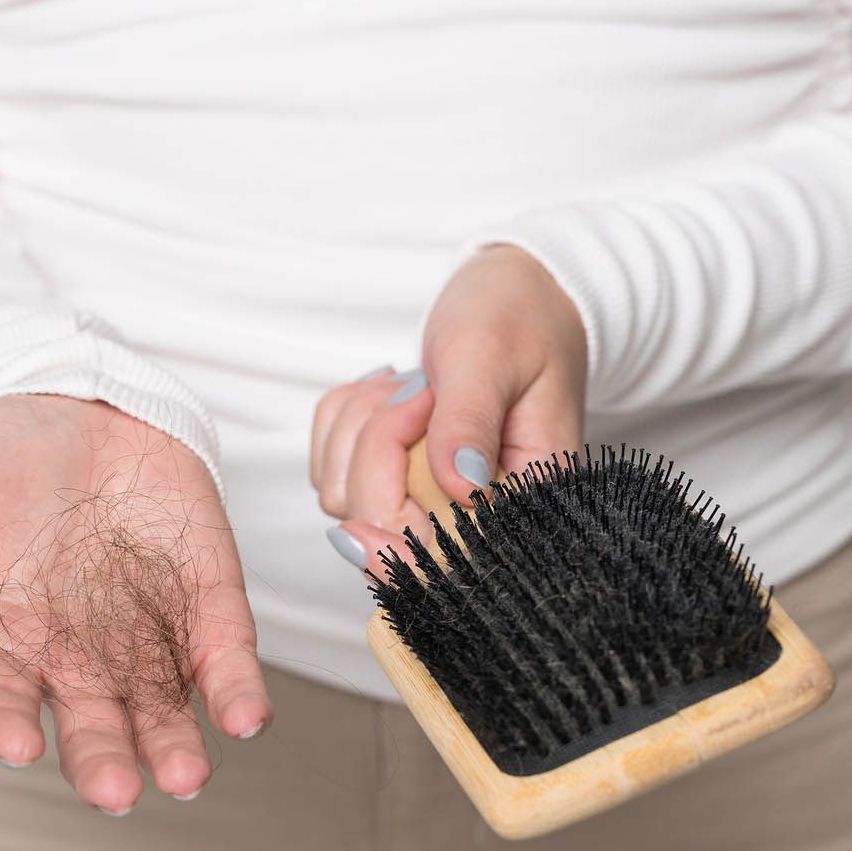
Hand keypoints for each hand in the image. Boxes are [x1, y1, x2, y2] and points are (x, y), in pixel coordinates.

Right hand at [0, 394, 270, 813]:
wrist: (77, 406)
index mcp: (4, 638)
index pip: (1, 698)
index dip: (5, 725)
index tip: (15, 747)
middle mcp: (77, 653)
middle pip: (92, 722)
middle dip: (103, 761)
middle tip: (117, 795)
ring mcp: (145, 633)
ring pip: (162, 707)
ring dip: (175, 746)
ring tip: (186, 776)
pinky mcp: (205, 602)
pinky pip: (224, 655)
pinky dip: (237, 690)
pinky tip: (247, 718)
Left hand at [311, 244, 586, 564]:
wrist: (516, 293)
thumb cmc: (518, 318)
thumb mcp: (492, 357)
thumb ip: (471, 420)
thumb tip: (460, 486)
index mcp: (521, 499)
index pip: (449, 557)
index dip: (393, 546)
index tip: (359, 525)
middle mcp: (472, 512)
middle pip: (379, 525)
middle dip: (377, 449)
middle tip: (421, 391)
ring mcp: (425, 496)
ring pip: (344, 493)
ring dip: (359, 427)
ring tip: (416, 384)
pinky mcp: (392, 474)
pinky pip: (330, 464)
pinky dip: (344, 419)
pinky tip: (392, 390)